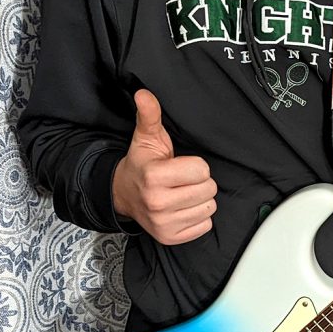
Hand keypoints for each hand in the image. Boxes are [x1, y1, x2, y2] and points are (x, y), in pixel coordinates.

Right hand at [112, 89, 217, 244]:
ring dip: (199, 199)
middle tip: (182, 179)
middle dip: (200, 181)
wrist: (123, 195)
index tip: (180, 165)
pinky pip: (205, 225)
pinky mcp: (170, 238)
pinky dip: (197, 216)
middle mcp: (158, 204)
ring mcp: (163, 224)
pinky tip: (182, 207)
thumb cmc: (142, 164)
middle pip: (209, 189)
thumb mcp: (146, 137)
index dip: (196, 165)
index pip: (202, 170)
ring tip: (181, 192)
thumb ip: (149, 115)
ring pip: (209, 207)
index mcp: (155, 177)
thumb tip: (143, 93)